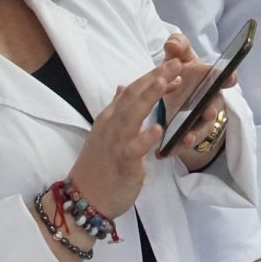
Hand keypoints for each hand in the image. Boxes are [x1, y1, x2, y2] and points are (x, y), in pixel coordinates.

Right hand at [69, 57, 184, 217]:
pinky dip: (145, 138)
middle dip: (155, 77)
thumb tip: (123, 86)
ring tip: (164, 82)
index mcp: (110, 117)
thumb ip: (117, 109)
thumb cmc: (98, 166)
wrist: (84, 199)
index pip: (133, 90)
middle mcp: (112, 125)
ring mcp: (116, 142)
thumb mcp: (106, 132)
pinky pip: (134, 148)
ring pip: (132, 115)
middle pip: (134, 96)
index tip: (172, 67)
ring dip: (149, 98)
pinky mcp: (122, 162)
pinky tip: (158, 129)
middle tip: (176, 62)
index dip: (152, 76)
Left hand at [159, 33, 237, 170]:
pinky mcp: (186, 134)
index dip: (229, 77)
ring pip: (201, 130)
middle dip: (212, 110)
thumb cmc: (181, 72)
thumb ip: (177, 47)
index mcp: (210, 79)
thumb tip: (172, 44)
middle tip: (208, 111)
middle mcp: (209, 100)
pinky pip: (183, 144)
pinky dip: (175, 148)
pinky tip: (163, 152)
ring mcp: (198, 120)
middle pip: (215, 106)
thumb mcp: (179, 57)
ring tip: (186, 138)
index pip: (225, 77)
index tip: (231, 78)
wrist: (173, 92)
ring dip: (195, 134)